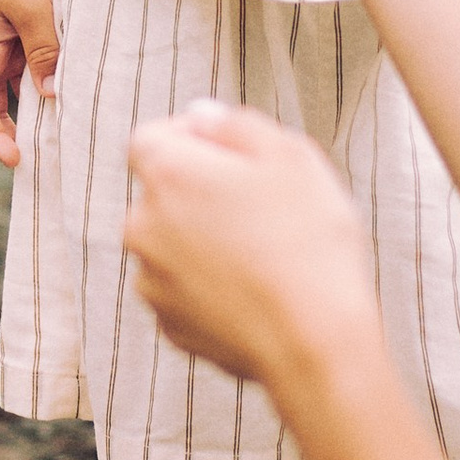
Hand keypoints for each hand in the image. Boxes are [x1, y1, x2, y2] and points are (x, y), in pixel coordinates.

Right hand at [0, 0, 59, 166]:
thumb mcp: (35, 9)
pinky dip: (60, 75)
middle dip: (20, 128)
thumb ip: (43, 52)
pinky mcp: (41, 19)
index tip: (17, 158)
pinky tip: (84, 88)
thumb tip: (51, 96)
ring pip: (28, 79)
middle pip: (2, 98)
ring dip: (44, 103)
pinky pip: (47, 57)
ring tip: (72, 129)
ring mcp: (19, 31)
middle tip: (49, 156)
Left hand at [124, 98, 380, 391]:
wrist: (315, 343)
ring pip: (172, 243)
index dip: (191, 138)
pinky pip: (184, 289)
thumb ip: (236, 123)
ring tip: (264, 254)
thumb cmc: (309, 243)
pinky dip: (210, 285)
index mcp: (168, 174)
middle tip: (261, 206)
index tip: (232, 154)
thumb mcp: (291, 155)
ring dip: (204, 240)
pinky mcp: (169, 325)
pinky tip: (256, 291)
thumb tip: (201, 117)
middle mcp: (144, 226)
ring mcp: (152, 281)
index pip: (152, 136)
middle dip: (201, 192)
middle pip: (163, 193)